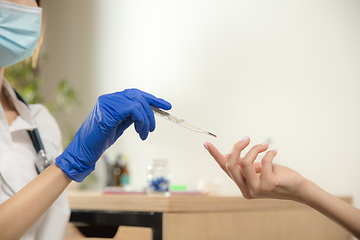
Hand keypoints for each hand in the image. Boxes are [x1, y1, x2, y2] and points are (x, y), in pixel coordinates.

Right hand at [56, 88, 170, 181]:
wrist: (85, 150)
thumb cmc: (101, 139)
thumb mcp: (120, 124)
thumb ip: (132, 116)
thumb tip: (148, 112)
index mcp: (112, 100)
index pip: (135, 94)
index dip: (152, 99)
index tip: (166, 106)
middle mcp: (110, 98)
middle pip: (139, 96)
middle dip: (152, 110)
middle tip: (153, 128)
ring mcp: (108, 103)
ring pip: (138, 103)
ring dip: (146, 120)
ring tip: (145, 134)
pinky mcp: (110, 111)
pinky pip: (134, 110)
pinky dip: (141, 121)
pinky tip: (140, 133)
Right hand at [204, 137, 306, 200]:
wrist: (299, 187)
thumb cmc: (279, 176)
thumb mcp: (258, 168)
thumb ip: (245, 164)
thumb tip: (228, 154)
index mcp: (242, 184)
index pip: (225, 168)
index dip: (215, 155)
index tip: (206, 143)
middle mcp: (246, 190)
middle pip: (231, 165)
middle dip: (238, 147)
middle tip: (247, 138)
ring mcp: (256, 189)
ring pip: (245, 162)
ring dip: (255, 149)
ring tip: (265, 146)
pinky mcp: (268, 186)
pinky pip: (263, 162)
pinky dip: (269, 153)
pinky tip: (274, 152)